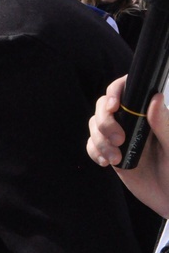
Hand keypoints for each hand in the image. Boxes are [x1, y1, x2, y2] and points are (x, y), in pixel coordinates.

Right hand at [87, 75, 168, 216]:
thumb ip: (163, 124)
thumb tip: (156, 98)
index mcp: (148, 114)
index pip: (127, 90)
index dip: (115, 91)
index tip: (114, 105)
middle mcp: (131, 121)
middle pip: (103, 106)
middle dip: (105, 122)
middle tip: (118, 139)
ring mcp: (118, 135)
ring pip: (95, 125)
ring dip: (100, 140)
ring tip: (115, 158)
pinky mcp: (109, 151)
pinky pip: (91, 144)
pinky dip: (94, 151)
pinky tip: (106, 162)